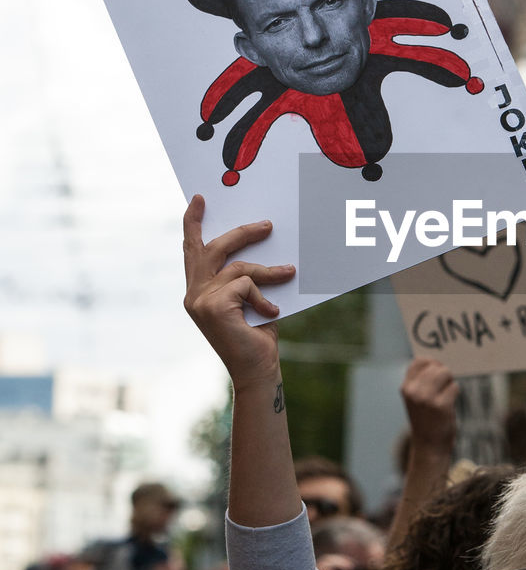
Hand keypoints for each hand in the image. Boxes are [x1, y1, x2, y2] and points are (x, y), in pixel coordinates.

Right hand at [182, 194, 294, 387]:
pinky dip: (264, 297)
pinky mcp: (213, 306)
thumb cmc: (257, 335)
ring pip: (238, 267)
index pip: (192, 251)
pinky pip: (246, 284)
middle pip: (214, 248)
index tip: (199, 199)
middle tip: (267, 225)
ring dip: (268, 270)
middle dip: (241, 234)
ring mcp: (199, 301)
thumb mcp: (249, 300)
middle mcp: (193, 294)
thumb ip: (244, 278)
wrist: (257, 370)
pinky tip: (272, 314)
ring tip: (290, 272)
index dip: (193, 224)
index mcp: (197, 291)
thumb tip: (262, 243)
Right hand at [401, 358, 458, 456]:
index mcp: (406, 387)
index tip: (436, 374)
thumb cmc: (426, 418)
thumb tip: (438, 361)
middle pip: (436, 366)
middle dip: (444, 375)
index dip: (432, 364)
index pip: (420, 361)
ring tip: (445, 396)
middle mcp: (414, 391)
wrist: (429, 446)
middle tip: (442, 390)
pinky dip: (455, 393)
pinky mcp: (441, 406)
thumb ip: (422, 380)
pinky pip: (455, 387)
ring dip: (450, 383)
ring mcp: (427, 398)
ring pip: (446, 373)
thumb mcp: (416, 397)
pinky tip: (448, 405)